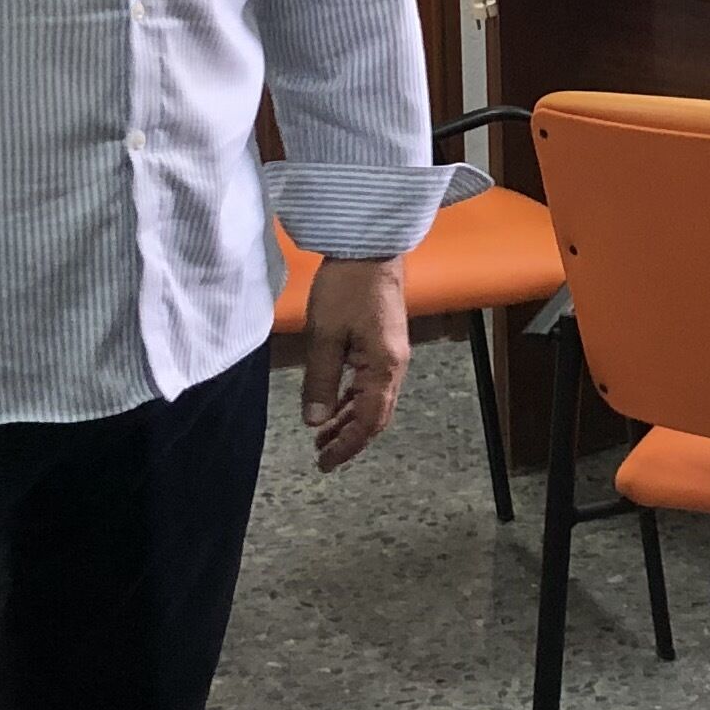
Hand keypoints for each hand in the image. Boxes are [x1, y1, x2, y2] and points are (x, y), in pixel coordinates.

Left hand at [300, 257, 410, 473]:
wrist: (369, 247)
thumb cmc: (346, 288)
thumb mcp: (325, 335)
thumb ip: (320, 381)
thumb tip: (315, 422)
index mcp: (383, 368)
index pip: (368, 421)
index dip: (347, 445)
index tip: (325, 462)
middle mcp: (394, 367)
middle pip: (376, 416)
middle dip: (350, 438)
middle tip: (321, 455)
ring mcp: (391, 354)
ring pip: (374, 400)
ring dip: (350, 419)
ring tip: (323, 434)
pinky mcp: (384, 342)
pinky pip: (371, 382)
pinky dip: (353, 399)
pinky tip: (336, 403)